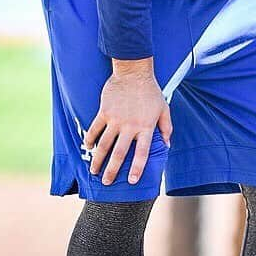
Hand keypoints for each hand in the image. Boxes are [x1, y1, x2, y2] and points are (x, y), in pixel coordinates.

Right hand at [84, 57, 172, 185]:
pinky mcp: (104, 112)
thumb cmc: (151, 92)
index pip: (142, 152)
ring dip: (98, 160)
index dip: (137, 168)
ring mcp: (115, 120)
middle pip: (119, 153)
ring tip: (94, 171)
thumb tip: (167, 146)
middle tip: (107, 183)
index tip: (132, 181)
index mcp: (146, 127)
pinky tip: (88, 148)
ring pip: (103, 145)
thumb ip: (166, 128)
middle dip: (112, 170)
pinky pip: (94, 130)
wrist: (134, 72)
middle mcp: (130, 126)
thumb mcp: (164, 108)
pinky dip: (90, 140)